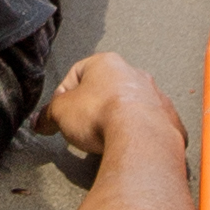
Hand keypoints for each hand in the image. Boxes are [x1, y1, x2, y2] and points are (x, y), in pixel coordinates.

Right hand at [32, 49, 162, 163]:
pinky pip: (150, 125)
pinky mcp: (168, 119)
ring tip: (105, 139)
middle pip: (107, 89)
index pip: (77, 73)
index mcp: (107, 63)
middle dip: (94, 107)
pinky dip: (139, 134)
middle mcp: (134, 74)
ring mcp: (155, 96)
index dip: (64, 95)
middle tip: (83, 127)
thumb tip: (40, 120)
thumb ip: (48, 114)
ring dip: (118, 119)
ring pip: (131, 105)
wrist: (140, 138)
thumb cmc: (103, 115)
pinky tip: (128, 146)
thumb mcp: (61, 113)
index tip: (60, 113)